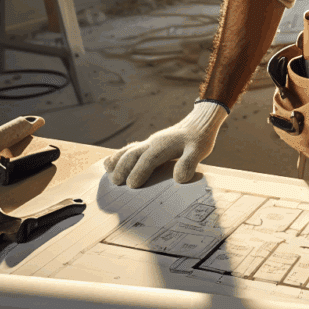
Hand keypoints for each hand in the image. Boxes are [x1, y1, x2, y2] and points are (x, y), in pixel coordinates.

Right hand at [103, 101, 227, 188]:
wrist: (200, 123)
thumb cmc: (200, 138)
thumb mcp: (199, 151)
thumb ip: (189, 162)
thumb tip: (179, 178)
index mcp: (165, 145)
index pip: (149, 158)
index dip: (140, 171)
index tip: (132, 185)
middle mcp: (154, 142)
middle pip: (134, 153)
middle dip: (123, 167)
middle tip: (116, 183)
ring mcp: (150, 142)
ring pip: (129, 149)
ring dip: (118, 160)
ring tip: (108, 172)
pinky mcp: (149, 143)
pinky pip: (131, 148)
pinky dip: (120, 155)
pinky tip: (111, 163)